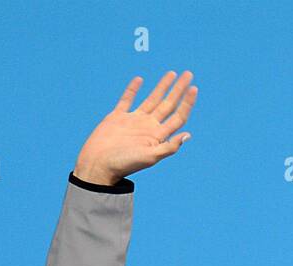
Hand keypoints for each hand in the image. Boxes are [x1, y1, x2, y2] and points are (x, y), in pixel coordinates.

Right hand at [74, 70, 197, 184]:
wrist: (98, 164)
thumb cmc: (124, 164)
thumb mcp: (150, 157)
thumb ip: (169, 147)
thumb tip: (188, 135)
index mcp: (157, 136)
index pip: (177, 117)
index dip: (187, 103)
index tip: (194, 88)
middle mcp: (148, 127)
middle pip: (168, 104)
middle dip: (178, 89)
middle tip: (188, 74)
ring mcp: (133, 121)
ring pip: (152, 99)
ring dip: (162, 87)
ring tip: (172, 73)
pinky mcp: (117, 117)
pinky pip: (127, 100)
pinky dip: (133, 89)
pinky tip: (140, 79)